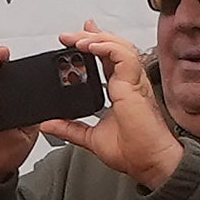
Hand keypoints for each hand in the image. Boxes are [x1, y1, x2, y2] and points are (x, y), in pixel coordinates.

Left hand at [35, 27, 184, 189]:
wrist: (150, 164)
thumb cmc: (134, 152)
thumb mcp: (91, 138)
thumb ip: (70, 128)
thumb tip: (49, 124)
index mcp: (123, 91)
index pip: (110, 59)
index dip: (96, 44)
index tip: (77, 39)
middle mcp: (131, 83)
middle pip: (114, 48)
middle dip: (91, 36)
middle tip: (69, 35)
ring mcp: (135, 83)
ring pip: (120, 47)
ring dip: (96, 38)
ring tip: (76, 38)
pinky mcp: (135, 86)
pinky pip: (123, 56)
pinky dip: (106, 47)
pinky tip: (90, 46)